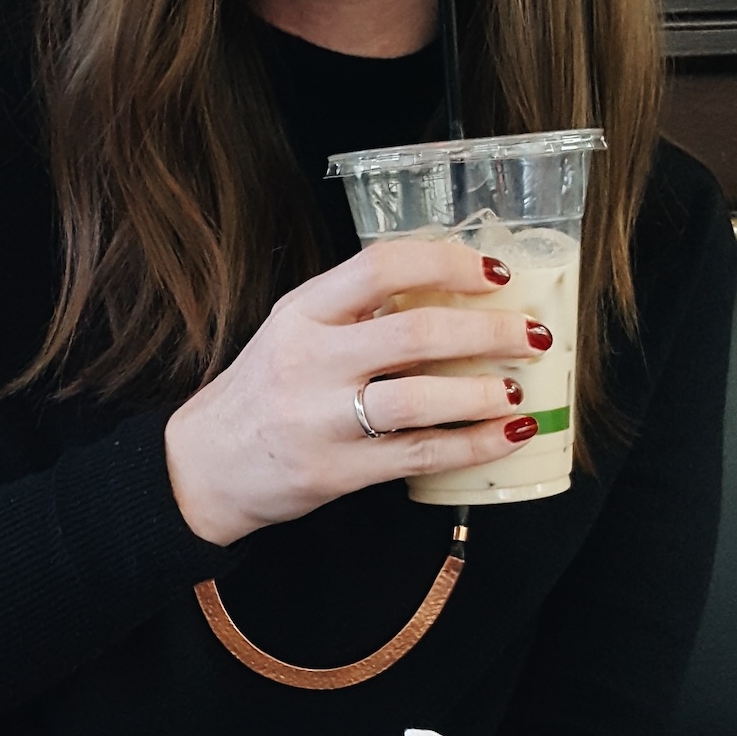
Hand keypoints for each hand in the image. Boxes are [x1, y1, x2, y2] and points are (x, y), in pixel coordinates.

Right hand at [164, 237, 548, 546]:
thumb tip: (454, 296)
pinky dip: (471, 446)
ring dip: (483, 393)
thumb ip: (358, 314)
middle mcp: (309, 358)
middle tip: (532, 334)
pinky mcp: (335, 472)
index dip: (447, 264)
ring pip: (420, 398)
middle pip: (414, 333)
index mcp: (302, 311)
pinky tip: (506, 436)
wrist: (204, 466)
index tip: (496, 272)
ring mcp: (320, 418)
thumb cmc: (264, 391)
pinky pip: (418, 456)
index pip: (381, 266)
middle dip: (488, 331)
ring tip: (518, 391)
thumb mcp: (295, 333)